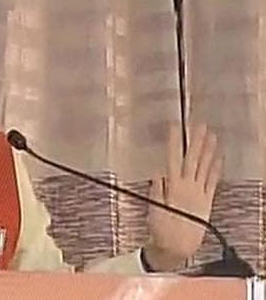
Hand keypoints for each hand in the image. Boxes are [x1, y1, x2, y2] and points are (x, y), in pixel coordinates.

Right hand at [144, 123, 221, 270]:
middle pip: (192, 160)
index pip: (173, 159)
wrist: (177, 247)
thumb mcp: (154, 208)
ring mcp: (199, 193)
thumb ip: (157, 190)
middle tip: (200, 126)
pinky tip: (219, 158)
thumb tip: (157, 173)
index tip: (175, 128)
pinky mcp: (206, 201)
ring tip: (212, 136)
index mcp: (172, 187)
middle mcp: (187, 187)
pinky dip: (216, 169)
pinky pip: (212, 181)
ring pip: (204, 168)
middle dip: (196, 142)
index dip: (175, 143)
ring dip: (209, 151)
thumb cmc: (161, 229)